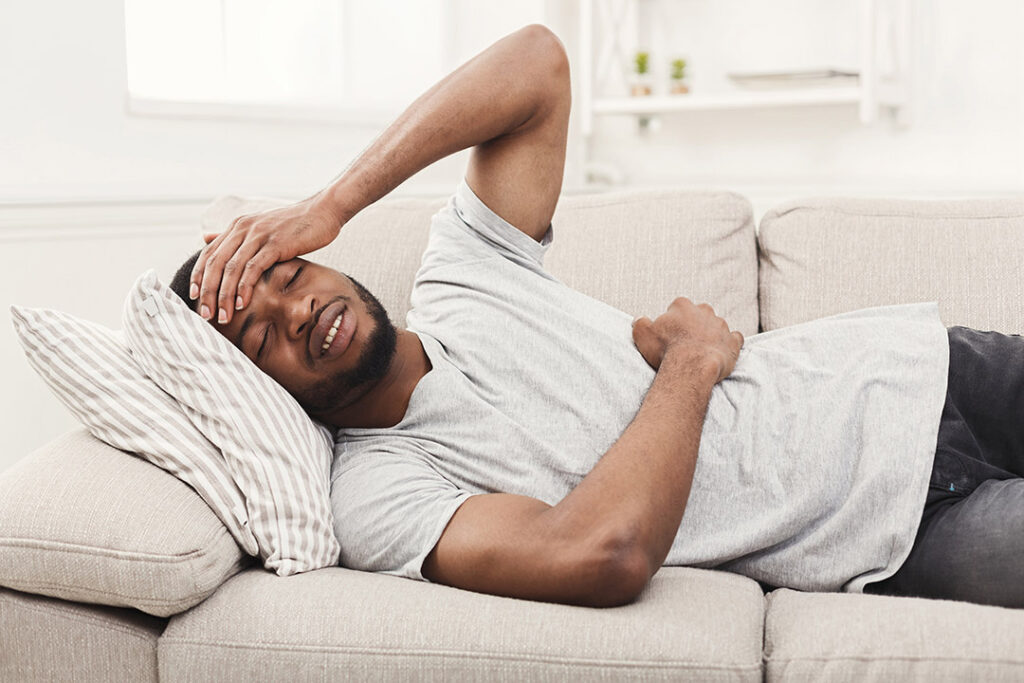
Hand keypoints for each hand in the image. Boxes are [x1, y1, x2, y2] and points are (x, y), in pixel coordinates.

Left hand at [190, 192, 343, 323]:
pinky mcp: (275, 244)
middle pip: (215, 264)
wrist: (323, 211)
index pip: (208, 254)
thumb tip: (206, 238)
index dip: (198, 277)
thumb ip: (233, 236)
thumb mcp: (260, 227)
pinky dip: (245, 287)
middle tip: (205, 315)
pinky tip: (242, 303)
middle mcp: (243, 229)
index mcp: (238, 227)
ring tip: (223, 316)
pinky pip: (253, 268)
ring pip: (231, 269)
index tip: (195, 299)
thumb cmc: (295, 224)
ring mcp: (259, 236)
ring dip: (224, 295)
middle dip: (208, 292)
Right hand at [632, 297, 743, 381]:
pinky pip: (735, 339)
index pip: (677, 307)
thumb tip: (640, 320)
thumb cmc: (666, 350)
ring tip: (701, 351)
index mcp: (682, 305)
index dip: (673, 321)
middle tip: (685, 342)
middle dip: (694, 325)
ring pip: (717, 326)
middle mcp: (704, 310)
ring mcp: (721, 325)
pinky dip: (730, 344)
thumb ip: (640, 323)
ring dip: (711, 335)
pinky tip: (721, 352)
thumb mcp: (642, 334)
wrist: (692, 367)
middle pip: (699, 314)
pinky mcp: (733, 342)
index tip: (669, 335)